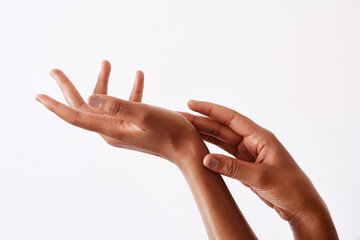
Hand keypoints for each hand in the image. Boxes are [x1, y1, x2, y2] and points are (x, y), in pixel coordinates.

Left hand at [36, 61, 204, 164]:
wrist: (187, 148)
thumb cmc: (170, 132)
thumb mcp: (145, 114)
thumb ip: (119, 106)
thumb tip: (91, 98)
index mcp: (110, 129)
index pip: (76, 116)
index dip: (56, 105)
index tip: (39, 95)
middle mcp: (111, 130)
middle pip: (84, 107)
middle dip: (69, 88)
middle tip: (55, 71)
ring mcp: (122, 127)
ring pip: (104, 103)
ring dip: (104, 82)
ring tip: (106, 63)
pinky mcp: (133, 124)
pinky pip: (125, 105)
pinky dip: (129, 90)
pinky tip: (138, 75)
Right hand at [180, 100, 337, 238]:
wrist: (301, 206)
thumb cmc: (290, 188)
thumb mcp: (261, 177)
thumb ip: (233, 168)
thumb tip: (205, 159)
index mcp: (260, 137)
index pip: (231, 118)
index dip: (210, 110)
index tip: (192, 104)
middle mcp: (253, 142)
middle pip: (222, 128)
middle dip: (202, 121)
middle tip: (180, 117)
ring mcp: (248, 154)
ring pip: (222, 141)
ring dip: (204, 134)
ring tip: (185, 129)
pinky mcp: (245, 166)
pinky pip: (224, 155)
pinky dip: (211, 151)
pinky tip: (199, 148)